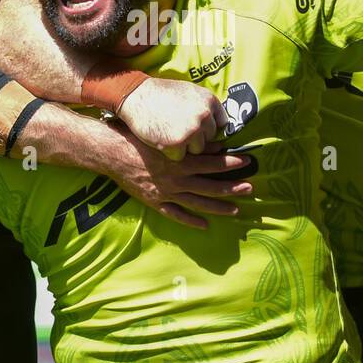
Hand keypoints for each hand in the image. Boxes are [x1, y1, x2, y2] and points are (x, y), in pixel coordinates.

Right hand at [98, 122, 252, 228]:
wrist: (112, 153)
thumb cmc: (139, 140)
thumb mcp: (166, 138)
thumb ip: (190, 144)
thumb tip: (215, 144)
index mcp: (181, 162)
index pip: (213, 163)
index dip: (231, 163)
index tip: (248, 162)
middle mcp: (177, 179)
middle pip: (210, 186)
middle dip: (232, 188)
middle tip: (250, 189)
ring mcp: (166, 193)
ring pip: (197, 203)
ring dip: (218, 207)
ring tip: (236, 210)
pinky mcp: (155, 201)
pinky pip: (175, 214)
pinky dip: (190, 221)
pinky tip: (204, 225)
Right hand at [116, 77, 227, 160]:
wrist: (136, 95)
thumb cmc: (161, 93)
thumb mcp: (189, 91)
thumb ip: (205, 106)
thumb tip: (217, 121)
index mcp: (210, 101)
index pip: (221, 124)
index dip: (208, 129)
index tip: (200, 130)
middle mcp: (204, 115)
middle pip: (209, 139)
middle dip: (196, 138)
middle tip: (179, 129)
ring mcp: (192, 130)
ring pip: (197, 150)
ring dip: (185, 146)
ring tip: (170, 133)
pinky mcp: (177, 143)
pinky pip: (180, 156)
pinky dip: (170, 152)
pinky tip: (162, 139)